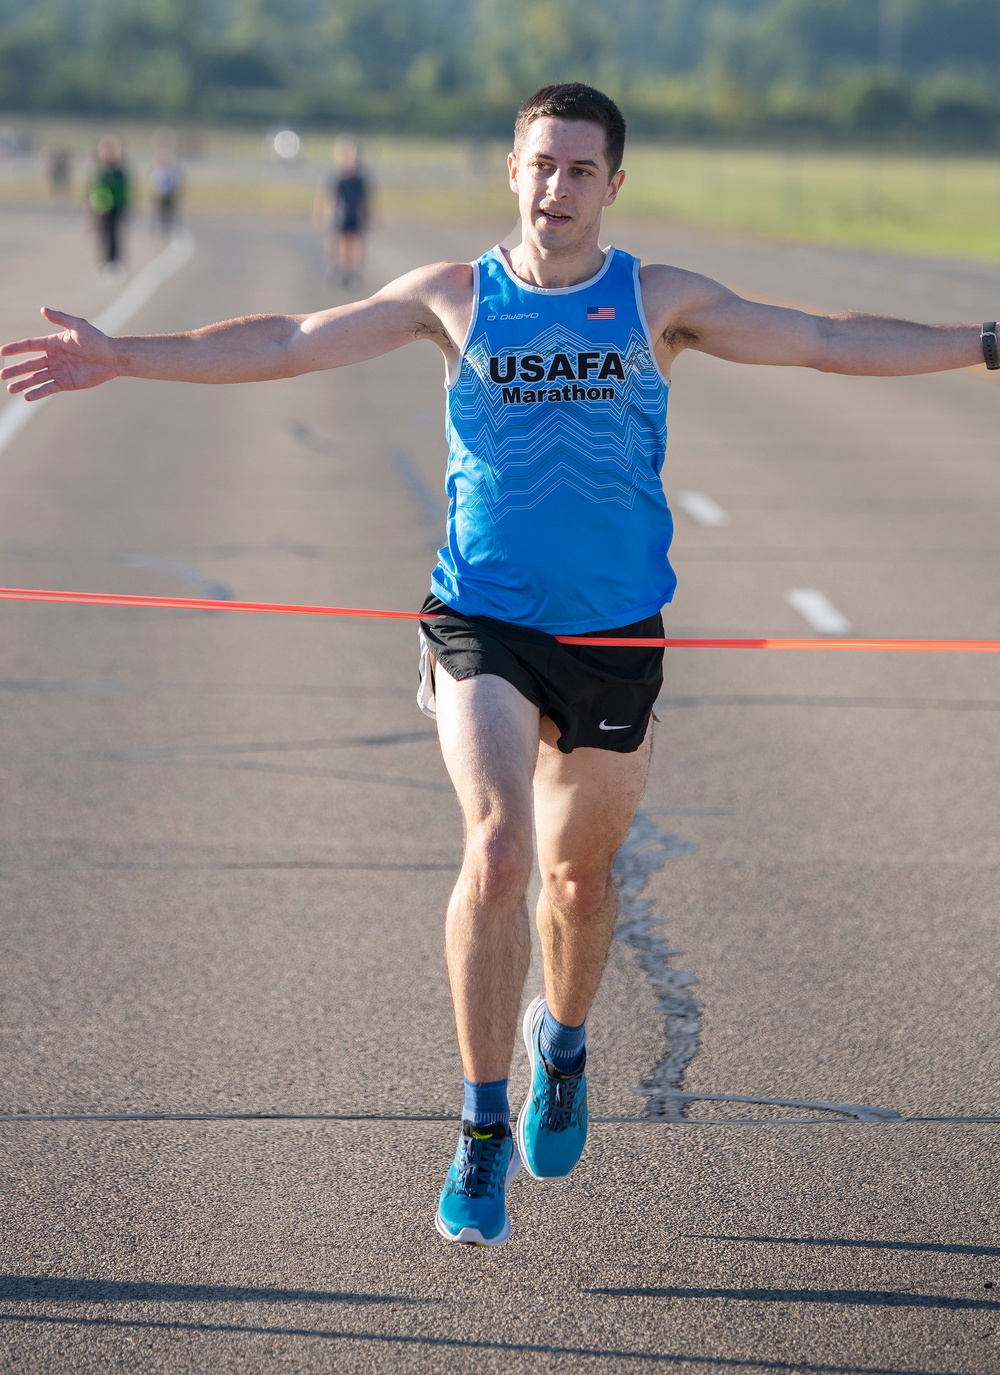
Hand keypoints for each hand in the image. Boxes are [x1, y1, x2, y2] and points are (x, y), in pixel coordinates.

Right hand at [0, 307, 118, 401]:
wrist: (112, 357)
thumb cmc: (96, 340)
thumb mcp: (77, 326)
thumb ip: (60, 318)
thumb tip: (42, 309)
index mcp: (53, 343)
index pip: (29, 346)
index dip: (15, 348)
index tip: (2, 352)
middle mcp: (53, 358)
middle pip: (29, 364)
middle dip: (15, 370)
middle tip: (2, 376)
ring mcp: (59, 371)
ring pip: (36, 378)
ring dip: (23, 383)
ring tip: (10, 389)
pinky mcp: (66, 383)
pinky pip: (48, 388)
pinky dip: (38, 393)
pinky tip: (26, 397)